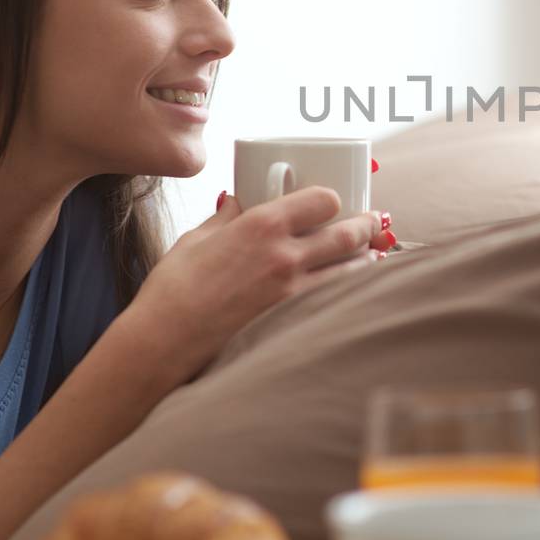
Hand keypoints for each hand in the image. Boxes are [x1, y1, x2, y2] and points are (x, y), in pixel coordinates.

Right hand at [115, 189, 384, 378]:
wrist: (165, 340)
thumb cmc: (174, 289)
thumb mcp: (197, 239)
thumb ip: (226, 218)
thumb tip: (237, 200)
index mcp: (262, 225)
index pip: (323, 200)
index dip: (334, 199)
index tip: (336, 202)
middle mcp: (285, 255)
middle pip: (348, 234)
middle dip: (367, 225)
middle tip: (374, 222)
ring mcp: (293, 292)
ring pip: (352, 270)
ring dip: (366, 260)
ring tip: (373, 255)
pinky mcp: (293, 321)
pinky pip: (336, 299)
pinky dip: (351, 290)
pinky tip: (355, 289)